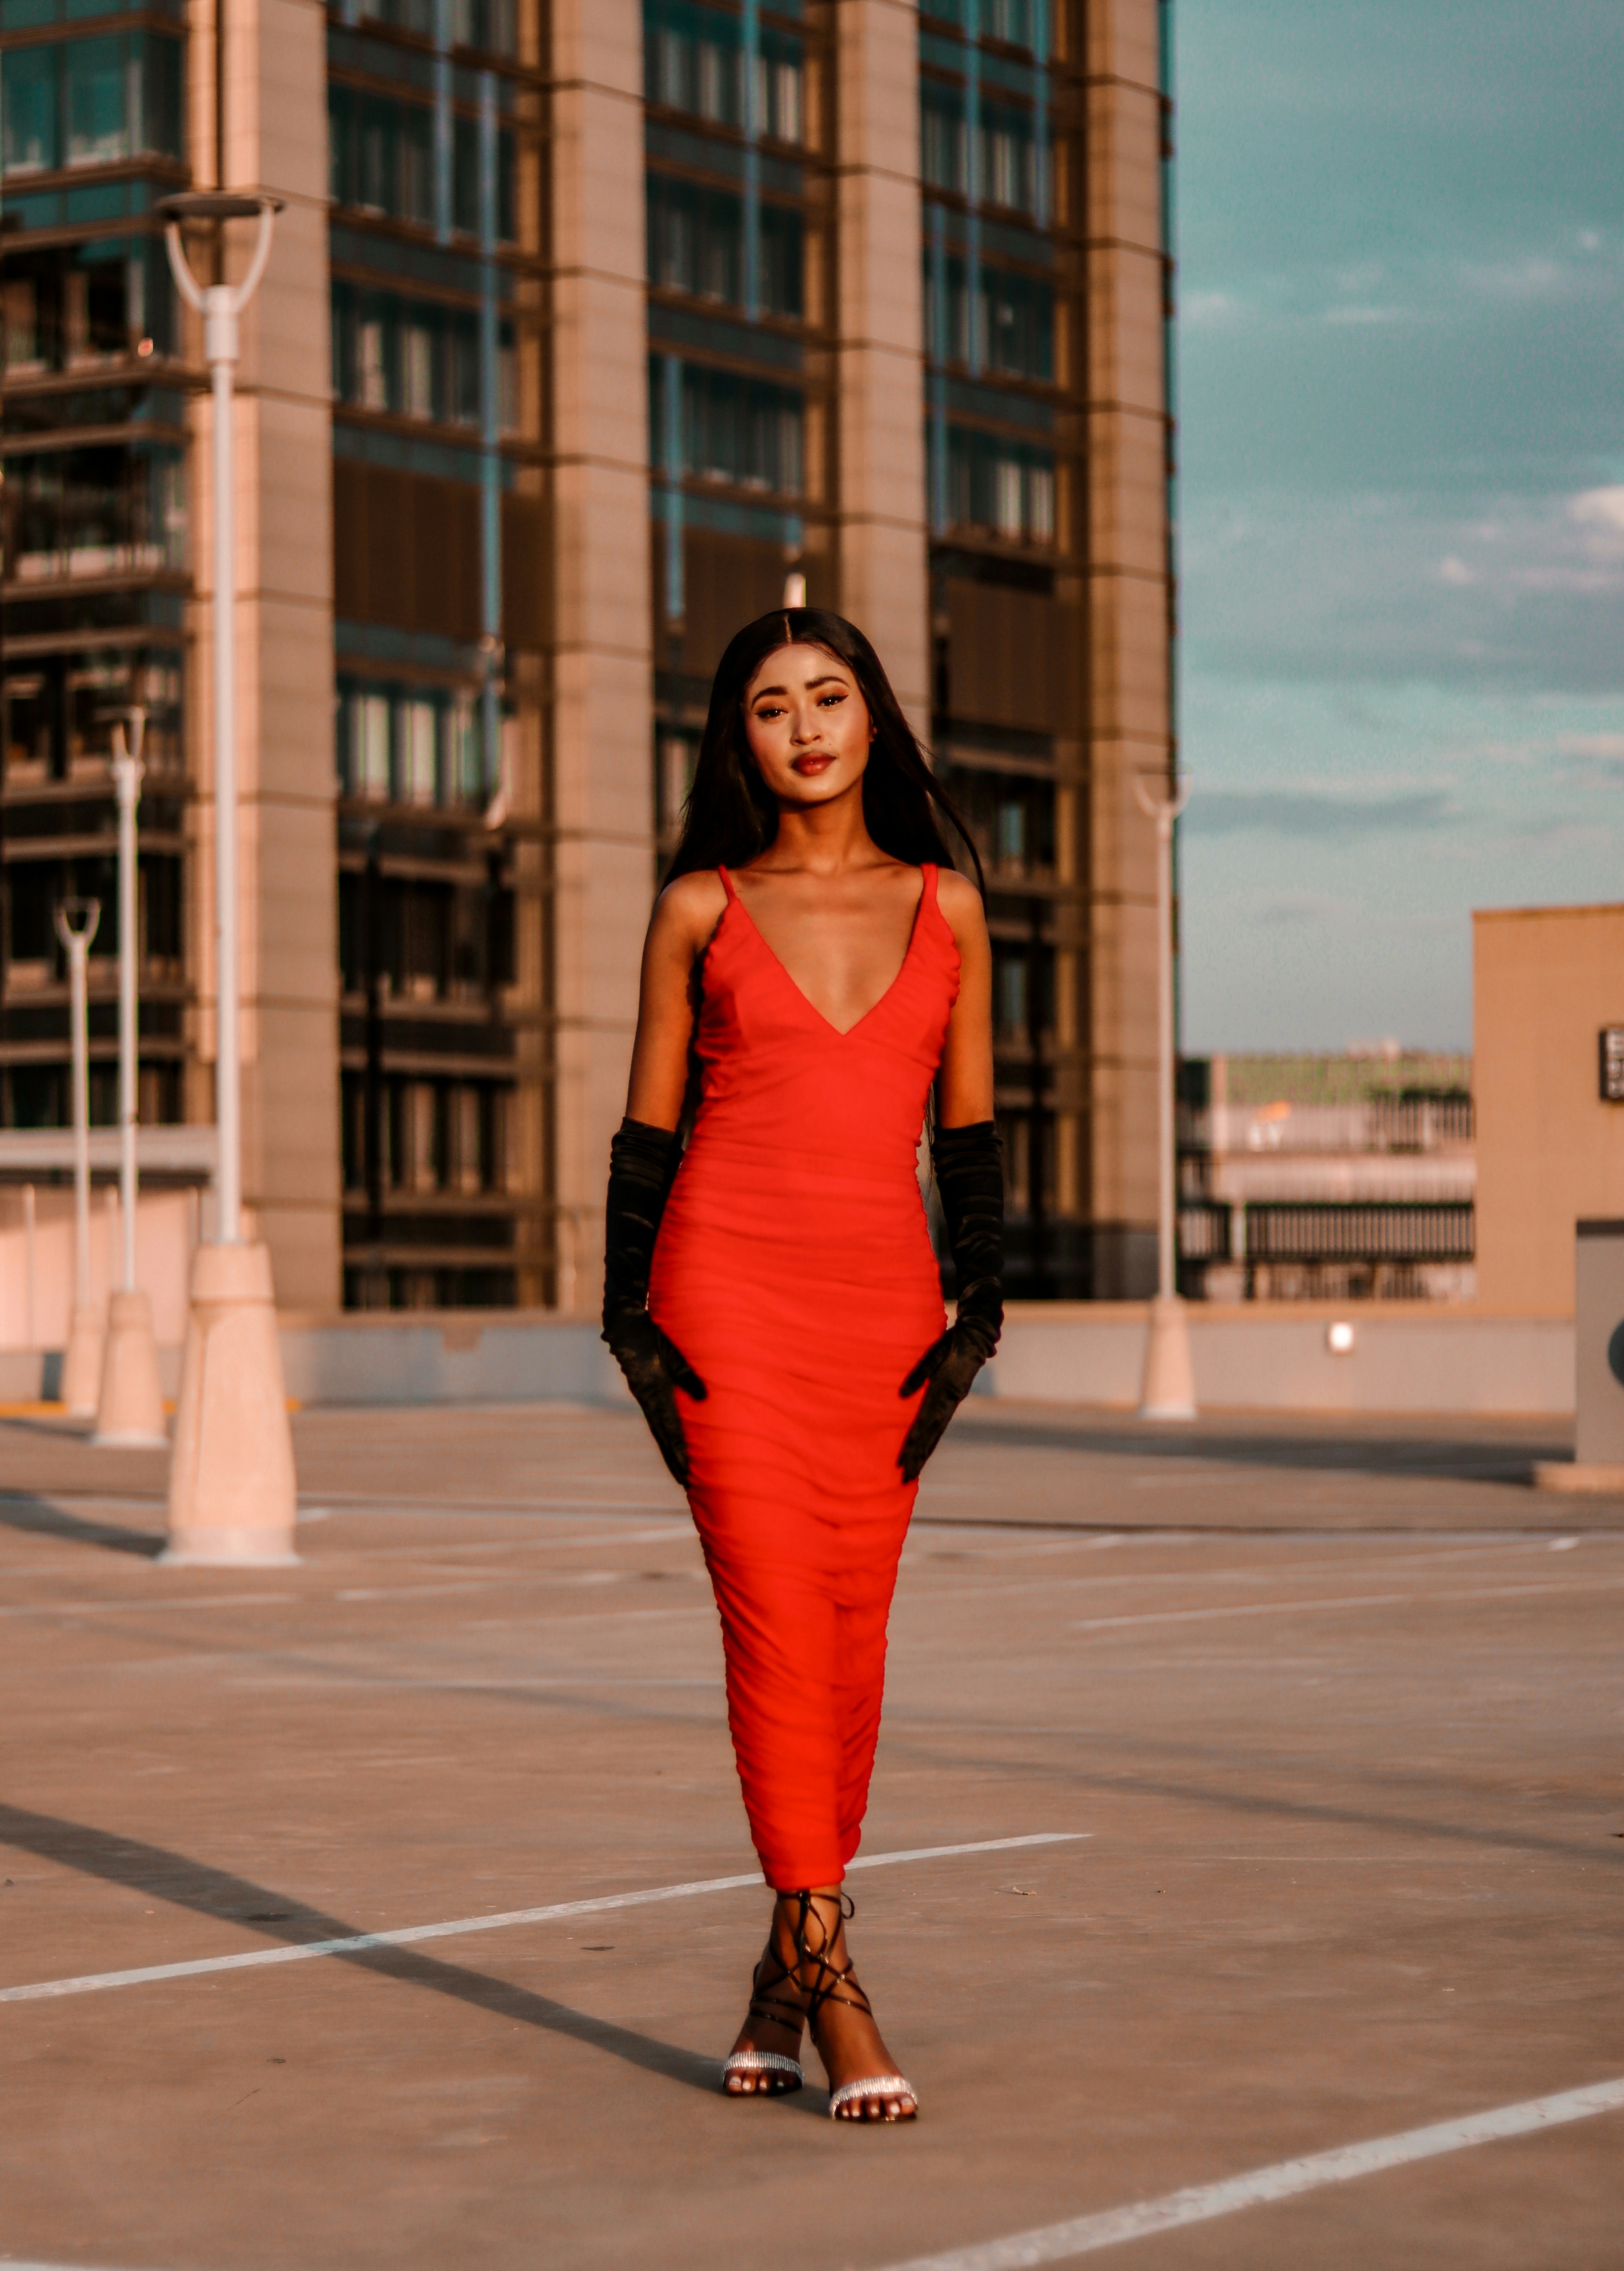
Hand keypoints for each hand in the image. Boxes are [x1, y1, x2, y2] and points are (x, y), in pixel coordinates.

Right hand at [605, 1309, 706, 1485]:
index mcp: (654, 1391)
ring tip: (680, 1470)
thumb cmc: (650, 1334)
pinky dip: (665, 1433)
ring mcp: (644, 1396)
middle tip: (686, 1484)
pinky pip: (656, 1417)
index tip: (687, 1472)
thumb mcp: (671, 1352)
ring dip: (670, 1450)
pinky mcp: (644, 1390)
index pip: (669, 1429)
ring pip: (659, 1429)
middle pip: (663, 1436)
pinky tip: (672, 1441)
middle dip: (675, 1460)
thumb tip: (705, 1399)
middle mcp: (647, 1398)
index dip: (679, 1451)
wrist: (622, 1324)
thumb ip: (687, 1374)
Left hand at [897, 1321, 991, 1481]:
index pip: (923, 1424)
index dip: (912, 1444)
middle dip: (916, 1457)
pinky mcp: (952, 1401)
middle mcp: (949, 1403)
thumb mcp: (935, 1351)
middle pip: (930, 1436)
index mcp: (944, 1392)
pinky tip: (923, 1450)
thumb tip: (902, 1395)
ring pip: (936, 1434)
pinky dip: (930, 1441)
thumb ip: (919, 1373)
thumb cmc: (952, 1342)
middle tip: (904, 1476)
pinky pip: (939, 1425)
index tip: (901, 1461)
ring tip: (911, 1471)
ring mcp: (952, 1403)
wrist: (978, 1338)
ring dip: (923, 1453)